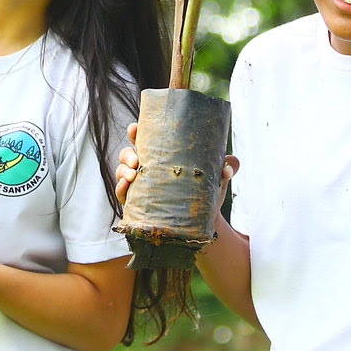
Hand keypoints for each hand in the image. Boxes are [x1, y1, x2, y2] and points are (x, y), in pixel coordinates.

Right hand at [114, 121, 235, 205]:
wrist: (204, 222)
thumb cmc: (206, 193)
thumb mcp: (216, 178)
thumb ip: (225, 167)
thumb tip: (229, 164)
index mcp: (161, 156)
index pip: (144, 139)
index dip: (135, 131)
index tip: (135, 128)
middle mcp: (147, 168)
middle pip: (128, 154)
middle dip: (127, 154)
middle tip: (136, 160)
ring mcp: (140, 185)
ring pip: (122, 171)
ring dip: (122, 171)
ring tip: (133, 175)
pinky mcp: (138, 203)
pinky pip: (122, 193)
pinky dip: (120, 188)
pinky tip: (126, 186)